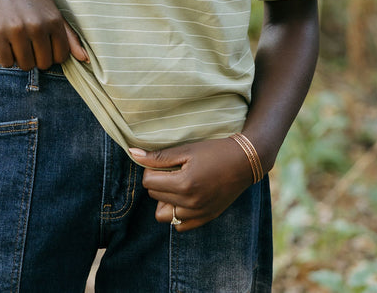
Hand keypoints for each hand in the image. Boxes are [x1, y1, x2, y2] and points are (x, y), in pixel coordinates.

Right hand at [0, 0, 88, 70]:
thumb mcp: (52, 10)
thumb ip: (70, 36)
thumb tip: (86, 59)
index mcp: (53, 19)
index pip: (60, 56)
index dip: (52, 54)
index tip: (45, 45)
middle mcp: (37, 25)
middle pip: (43, 64)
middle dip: (37, 58)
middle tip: (30, 43)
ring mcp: (16, 30)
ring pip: (25, 65)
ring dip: (21, 58)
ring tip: (18, 41)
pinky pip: (6, 62)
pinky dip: (6, 57)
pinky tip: (6, 42)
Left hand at [129, 137, 253, 231]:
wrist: (244, 163)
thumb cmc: (214, 151)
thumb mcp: (186, 150)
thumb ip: (158, 156)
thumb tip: (132, 153)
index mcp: (184, 184)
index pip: (148, 182)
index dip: (152, 169)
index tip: (164, 162)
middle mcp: (190, 204)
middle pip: (154, 196)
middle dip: (158, 182)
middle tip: (173, 169)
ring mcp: (198, 215)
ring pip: (164, 214)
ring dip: (165, 199)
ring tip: (178, 184)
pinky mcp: (205, 219)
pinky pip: (179, 225)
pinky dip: (177, 213)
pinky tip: (185, 197)